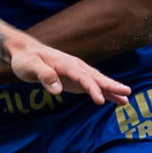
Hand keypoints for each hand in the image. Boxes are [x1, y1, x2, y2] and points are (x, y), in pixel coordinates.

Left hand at [6, 38, 130, 105]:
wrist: (25, 53)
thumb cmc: (26, 60)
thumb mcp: (30, 67)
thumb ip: (44, 76)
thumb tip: (57, 89)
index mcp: (66, 63)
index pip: (82, 77)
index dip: (92, 88)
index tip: (100, 100)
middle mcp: (75, 67)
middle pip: (96, 77)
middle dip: (111, 86)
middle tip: (126, 93)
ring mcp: (77, 73)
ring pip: (98, 81)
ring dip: (112, 89)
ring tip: (126, 99)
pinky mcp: (75, 80)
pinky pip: (93, 86)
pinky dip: (105, 92)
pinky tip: (116, 100)